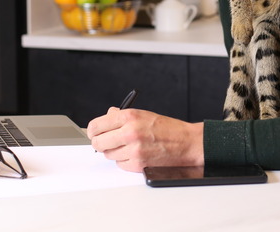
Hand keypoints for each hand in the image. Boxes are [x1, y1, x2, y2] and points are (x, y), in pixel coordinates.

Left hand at [86, 108, 203, 171]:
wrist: (186, 142)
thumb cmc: (167, 128)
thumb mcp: (143, 114)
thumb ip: (122, 115)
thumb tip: (107, 116)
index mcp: (129, 116)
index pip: (96, 126)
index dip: (93, 131)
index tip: (94, 133)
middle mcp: (130, 132)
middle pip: (98, 143)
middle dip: (101, 143)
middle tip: (107, 142)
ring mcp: (133, 149)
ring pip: (108, 155)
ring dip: (114, 152)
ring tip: (128, 146)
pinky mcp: (138, 164)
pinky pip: (120, 164)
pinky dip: (124, 161)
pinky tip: (135, 154)